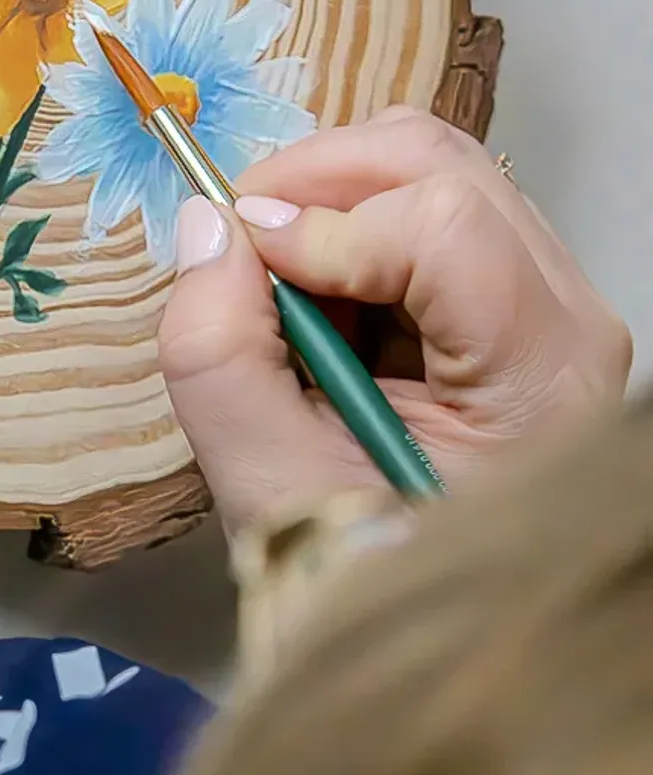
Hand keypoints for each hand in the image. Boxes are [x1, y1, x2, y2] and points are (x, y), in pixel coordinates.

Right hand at [158, 107, 632, 534]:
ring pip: (439, 171)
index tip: (242, 261)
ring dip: (333, 201)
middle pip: (447, 165)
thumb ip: (219, 359)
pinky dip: (353, 229)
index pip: (445, 226)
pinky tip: (322, 298)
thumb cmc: (357, 564)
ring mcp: (549, 301)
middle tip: (244, 230)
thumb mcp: (271, 483)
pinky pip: (432, 209)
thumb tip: (206, 224)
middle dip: (321, 177)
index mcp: (535, 377)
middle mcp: (568, 320)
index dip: (322, 226)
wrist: (415, 608)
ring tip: (281, 276)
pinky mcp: (513, 296)